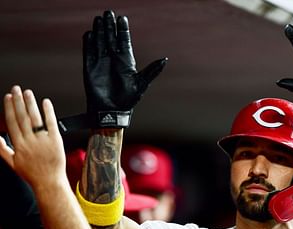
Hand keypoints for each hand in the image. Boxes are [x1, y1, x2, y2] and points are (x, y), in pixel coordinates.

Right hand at [0, 86, 65, 187]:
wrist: (49, 182)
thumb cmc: (33, 174)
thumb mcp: (12, 163)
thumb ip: (3, 149)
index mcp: (19, 145)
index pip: (12, 122)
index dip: (9, 108)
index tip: (8, 98)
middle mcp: (30, 141)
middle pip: (22, 117)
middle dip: (18, 101)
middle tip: (16, 89)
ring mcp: (43, 140)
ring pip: (35, 118)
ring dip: (31, 104)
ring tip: (28, 92)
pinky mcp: (56, 141)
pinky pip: (51, 123)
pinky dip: (48, 112)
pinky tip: (46, 102)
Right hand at [83, 10, 166, 127]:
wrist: (111, 112)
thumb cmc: (128, 100)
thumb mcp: (142, 84)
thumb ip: (152, 71)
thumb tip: (165, 59)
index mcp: (126, 62)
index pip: (124, 41)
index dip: (123, 30)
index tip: (122, 18)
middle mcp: (113, 60)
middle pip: (111, 38)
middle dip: (110, 26)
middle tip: (108, 12)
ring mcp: (101, 63)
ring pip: (100, 42)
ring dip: (100, 31)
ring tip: (99, 19)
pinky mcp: (90, 68)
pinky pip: (89, 53)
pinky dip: (88, 43)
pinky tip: (89, 34)